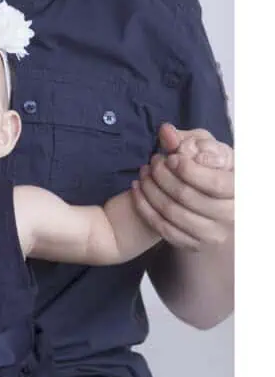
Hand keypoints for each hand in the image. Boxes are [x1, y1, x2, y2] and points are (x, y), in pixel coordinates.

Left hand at [131, 123, 233, 249]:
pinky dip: (144, 207)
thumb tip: (166, 132)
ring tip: (143, 173)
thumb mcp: (198, 146)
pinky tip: (137, 189)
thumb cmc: (202, 164)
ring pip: (173, 213)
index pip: (214, 183)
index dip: (188, 170)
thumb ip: (183, 138)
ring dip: (151, 190)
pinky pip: (162, 228)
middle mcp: (231, 215)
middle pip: (189, 197)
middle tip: (152, 162)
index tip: (170, 157)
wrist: (198, 194)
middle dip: (163, 177)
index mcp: (239, 189)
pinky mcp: (193, 245)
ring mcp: (213, 234)